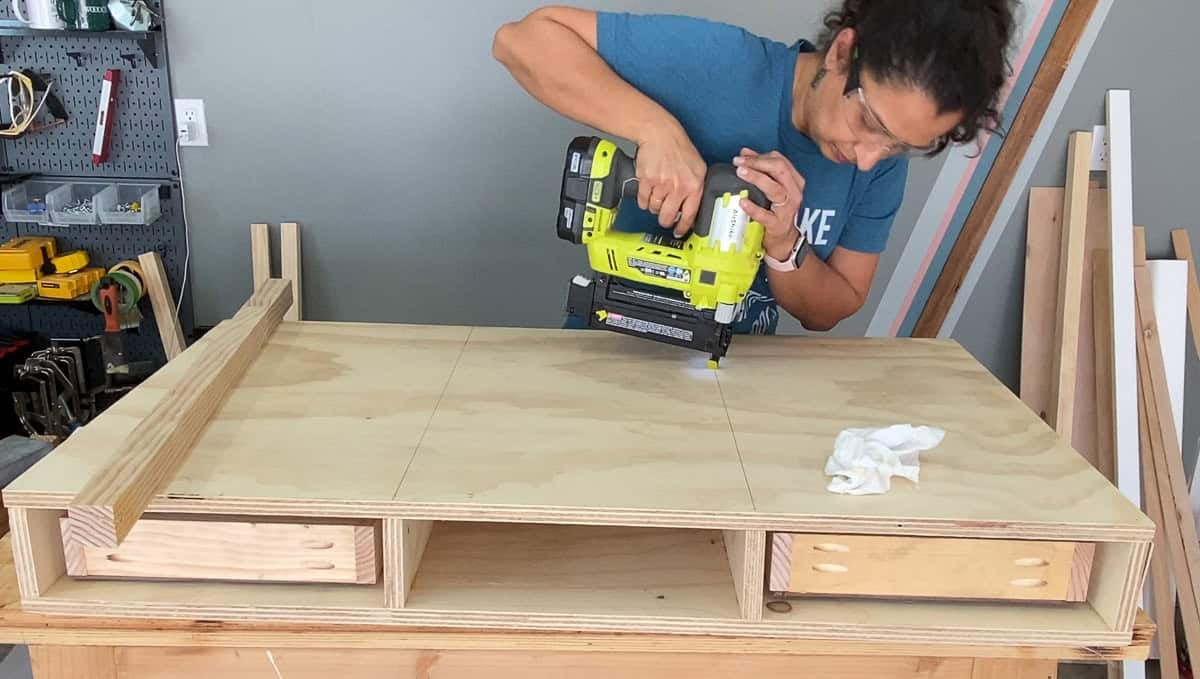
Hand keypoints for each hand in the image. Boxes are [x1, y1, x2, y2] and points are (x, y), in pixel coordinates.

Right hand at [634, 123, 707, 237]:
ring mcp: (661, 184)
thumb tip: (694, 210)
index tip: (678, 231)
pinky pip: (642, 201)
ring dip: (654, 207)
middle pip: (667, 217)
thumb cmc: (679, 149)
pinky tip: (648, 192)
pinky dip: (644, 199)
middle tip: (664, 217)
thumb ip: (697, 188)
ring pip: (654, 209)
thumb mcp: (698, 168)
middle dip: (665, 220)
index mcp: (694, 186)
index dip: (682, 228)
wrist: (660, 134)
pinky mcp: (646, 181)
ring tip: (657, 196)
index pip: (689, 216)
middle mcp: (678, 187)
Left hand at [732, 148, 804, 259]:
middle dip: (757, 163)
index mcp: (794, 181)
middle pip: (779, 170)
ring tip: (740, 173)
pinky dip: (754, 208)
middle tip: (738, 163)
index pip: (779, 161)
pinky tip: (743, 202)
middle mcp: (794, 193)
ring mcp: (787, 209)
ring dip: (757, 178)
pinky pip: (766, 215)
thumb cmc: (777, 210)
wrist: (784, 240)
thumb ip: (761, 169)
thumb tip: (744, 152)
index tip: (742, 156)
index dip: (760, 156)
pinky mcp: (778, 225)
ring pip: (775, 189)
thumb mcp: (773, 187)